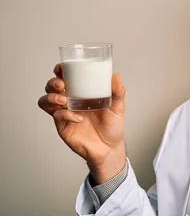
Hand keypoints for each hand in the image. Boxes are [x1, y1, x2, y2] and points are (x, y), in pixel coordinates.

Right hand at [38, 63, 126, 183]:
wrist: (110, 148)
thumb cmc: (112, 126)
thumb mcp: (118, 107)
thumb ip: (118, 92)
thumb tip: (116, 74)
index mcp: (81, 92)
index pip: (66, 77)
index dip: (60, 70)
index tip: (61, 67)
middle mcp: (70, 101)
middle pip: (51, 87)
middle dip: (52, 83)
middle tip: (62, 84)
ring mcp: (64, 113)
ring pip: (46, 100)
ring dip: (51, 97)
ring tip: (64, 100)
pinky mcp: (62, 126)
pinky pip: (56, 116)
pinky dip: (65, 114)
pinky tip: (78, 118)